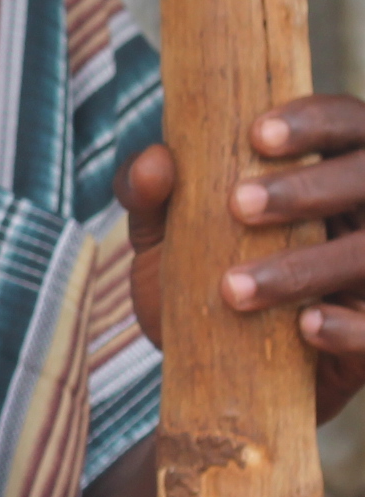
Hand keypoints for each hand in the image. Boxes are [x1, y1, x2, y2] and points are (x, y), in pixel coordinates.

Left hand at [123, 93, 364, 420]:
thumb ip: (152, 195)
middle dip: (306, 188)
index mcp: (328, 170)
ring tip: (233, 288)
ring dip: (308, 266)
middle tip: (237, 204)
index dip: (311, 121)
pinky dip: (350, 327)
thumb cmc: (202, 278)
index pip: (343, 123)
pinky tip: (305, 326)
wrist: (217, 375)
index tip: (256, 135)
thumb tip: (154, 163)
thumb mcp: (166, 235)